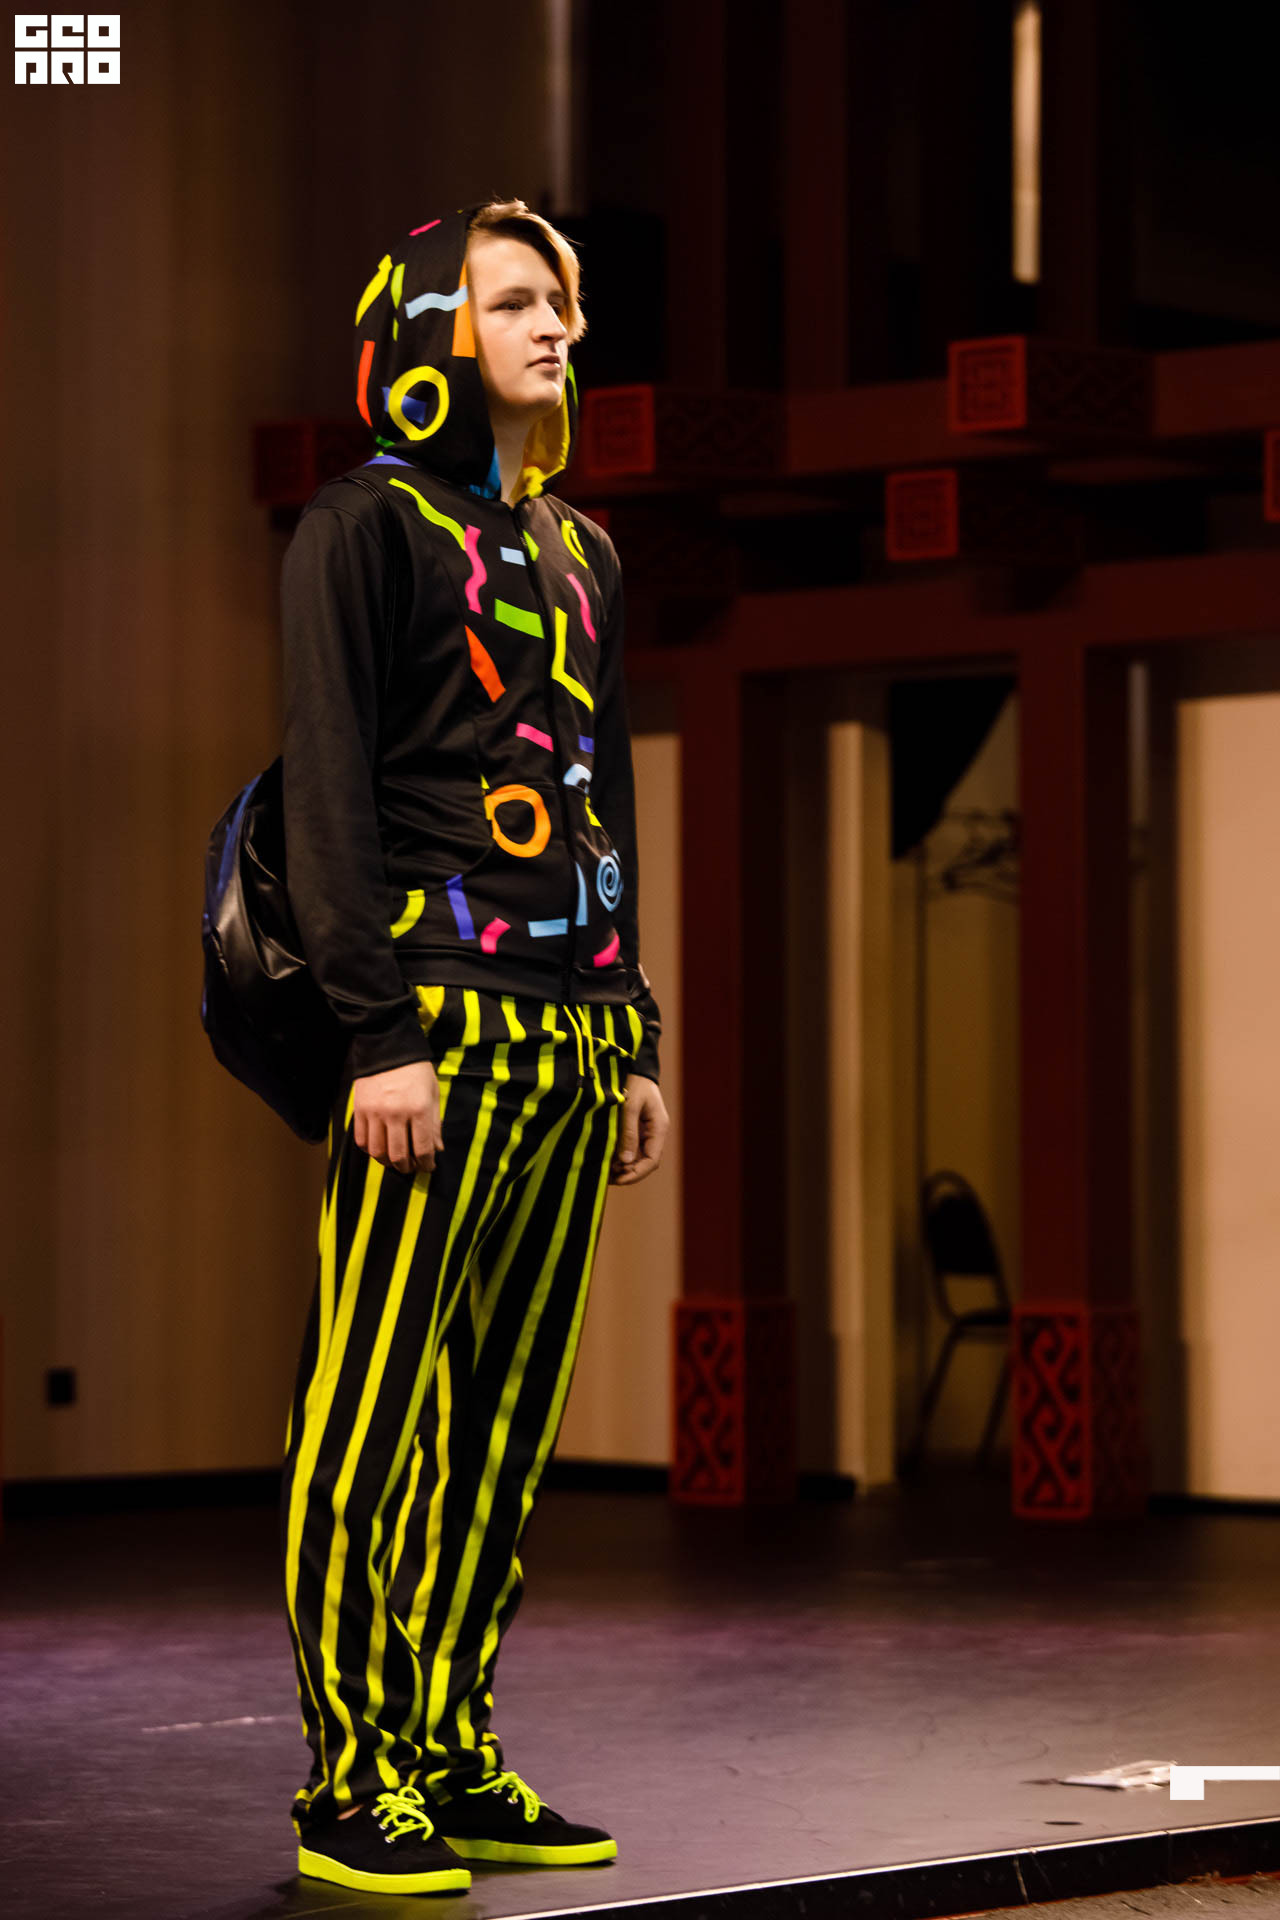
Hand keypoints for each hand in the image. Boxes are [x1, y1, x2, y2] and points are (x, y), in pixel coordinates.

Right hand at [352, 1060, 442, 1176]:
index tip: (428, 1166)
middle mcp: (395, 1114)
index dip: (426, 1164)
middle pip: (399, 1155)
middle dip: (407, 1167)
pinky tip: (379, 1148)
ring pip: (378, 1151)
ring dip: (387, 1162)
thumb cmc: (416, 1070)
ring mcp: (375, 1113)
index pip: (423, 1148)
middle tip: (411, 1167)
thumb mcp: (432, 1093)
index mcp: (418, 1109)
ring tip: (394, 1161)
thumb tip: (437, 1149)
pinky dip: (370, 1150)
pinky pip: (361, 1140)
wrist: (387, 1047)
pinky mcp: (359, 1110)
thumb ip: (434, 1123)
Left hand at [610, 1073, 668, 1185]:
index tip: (619, 1179)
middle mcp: (655, 1133)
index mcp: (659, 1128)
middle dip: (628, 1173)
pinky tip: (607, 1158)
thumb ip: (628, 1134)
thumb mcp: (629, 1107)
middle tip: (607, 1177)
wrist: (634, 1067)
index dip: (636, 1174)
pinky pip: (631, 1148)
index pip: (652, 1160)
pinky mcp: (638, 1129)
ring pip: (637, 1157)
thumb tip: (626, 1162)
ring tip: (604, 1170)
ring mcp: (647, 1132)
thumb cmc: (633, 1083)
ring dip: (623, 1166)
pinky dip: (620, 1156)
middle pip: (645, 1162)